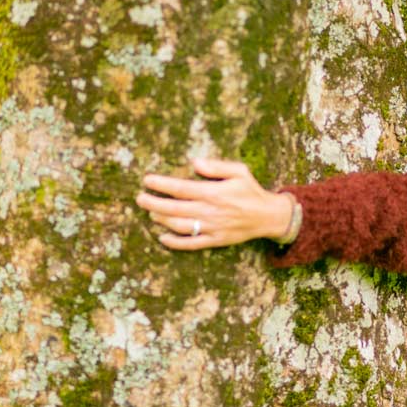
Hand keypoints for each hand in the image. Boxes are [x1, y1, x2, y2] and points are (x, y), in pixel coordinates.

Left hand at [135, 158, 292, 250]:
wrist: (267, 216)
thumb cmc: (250, 191)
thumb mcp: (239, 171)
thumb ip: (216, 166)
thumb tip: (194, 162)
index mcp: (213, 192)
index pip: (180, 188)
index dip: (161, 184)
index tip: (147, 180)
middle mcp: (210, 211)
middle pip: (174, 208)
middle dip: (153, 203)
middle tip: (139, 198)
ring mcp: (211, 228)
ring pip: (179, 226)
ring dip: (161, 220)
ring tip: (150, 213)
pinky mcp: (214, 240)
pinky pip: (191, 244)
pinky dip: (175, 242)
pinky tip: (162, 237)